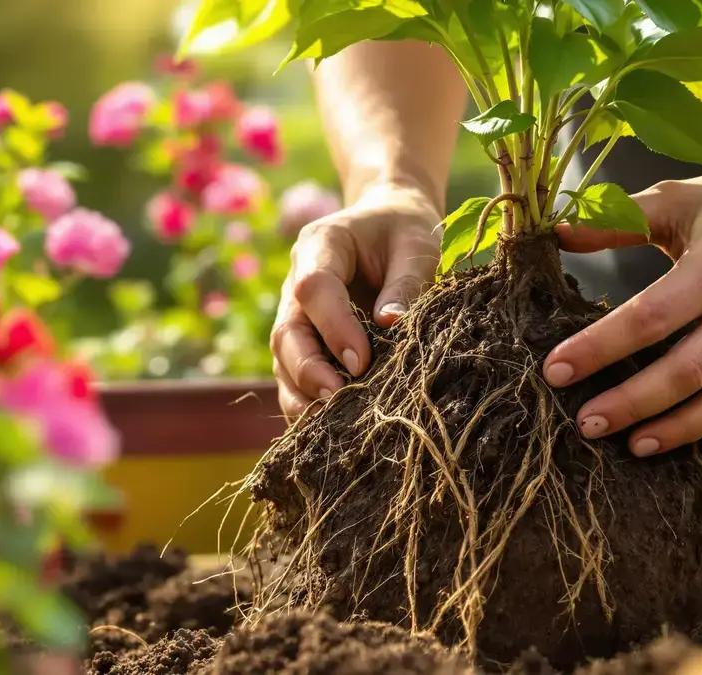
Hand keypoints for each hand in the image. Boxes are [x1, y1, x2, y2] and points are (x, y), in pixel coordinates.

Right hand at [272, 182, 441, 416]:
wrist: (389, 224)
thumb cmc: (405, 232)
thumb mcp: (417, 245)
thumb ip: (407, 280)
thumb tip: (391, 325)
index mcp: (320, 245)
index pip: (313, 288)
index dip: (333, 327)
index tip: (362, 361)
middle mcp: (296, 283)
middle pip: (286, 331)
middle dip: (308, 370)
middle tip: (337, 398)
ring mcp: (296, 314)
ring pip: (284, 359)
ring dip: (302, 394)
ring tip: (328, 426)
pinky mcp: (305, 340)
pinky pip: (294, 375)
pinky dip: (306, 402)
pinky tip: (326, 428)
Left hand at [546, 166, 701, 455]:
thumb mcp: (678, 199)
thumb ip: (617, 219)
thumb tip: (555, 234)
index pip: (648, 319)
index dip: (598, 348)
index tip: (555, 371)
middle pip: (685, 372)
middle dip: (630, 403)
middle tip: (585, 423)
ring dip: (677, 430)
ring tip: (632, 446)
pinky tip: (696, 445)